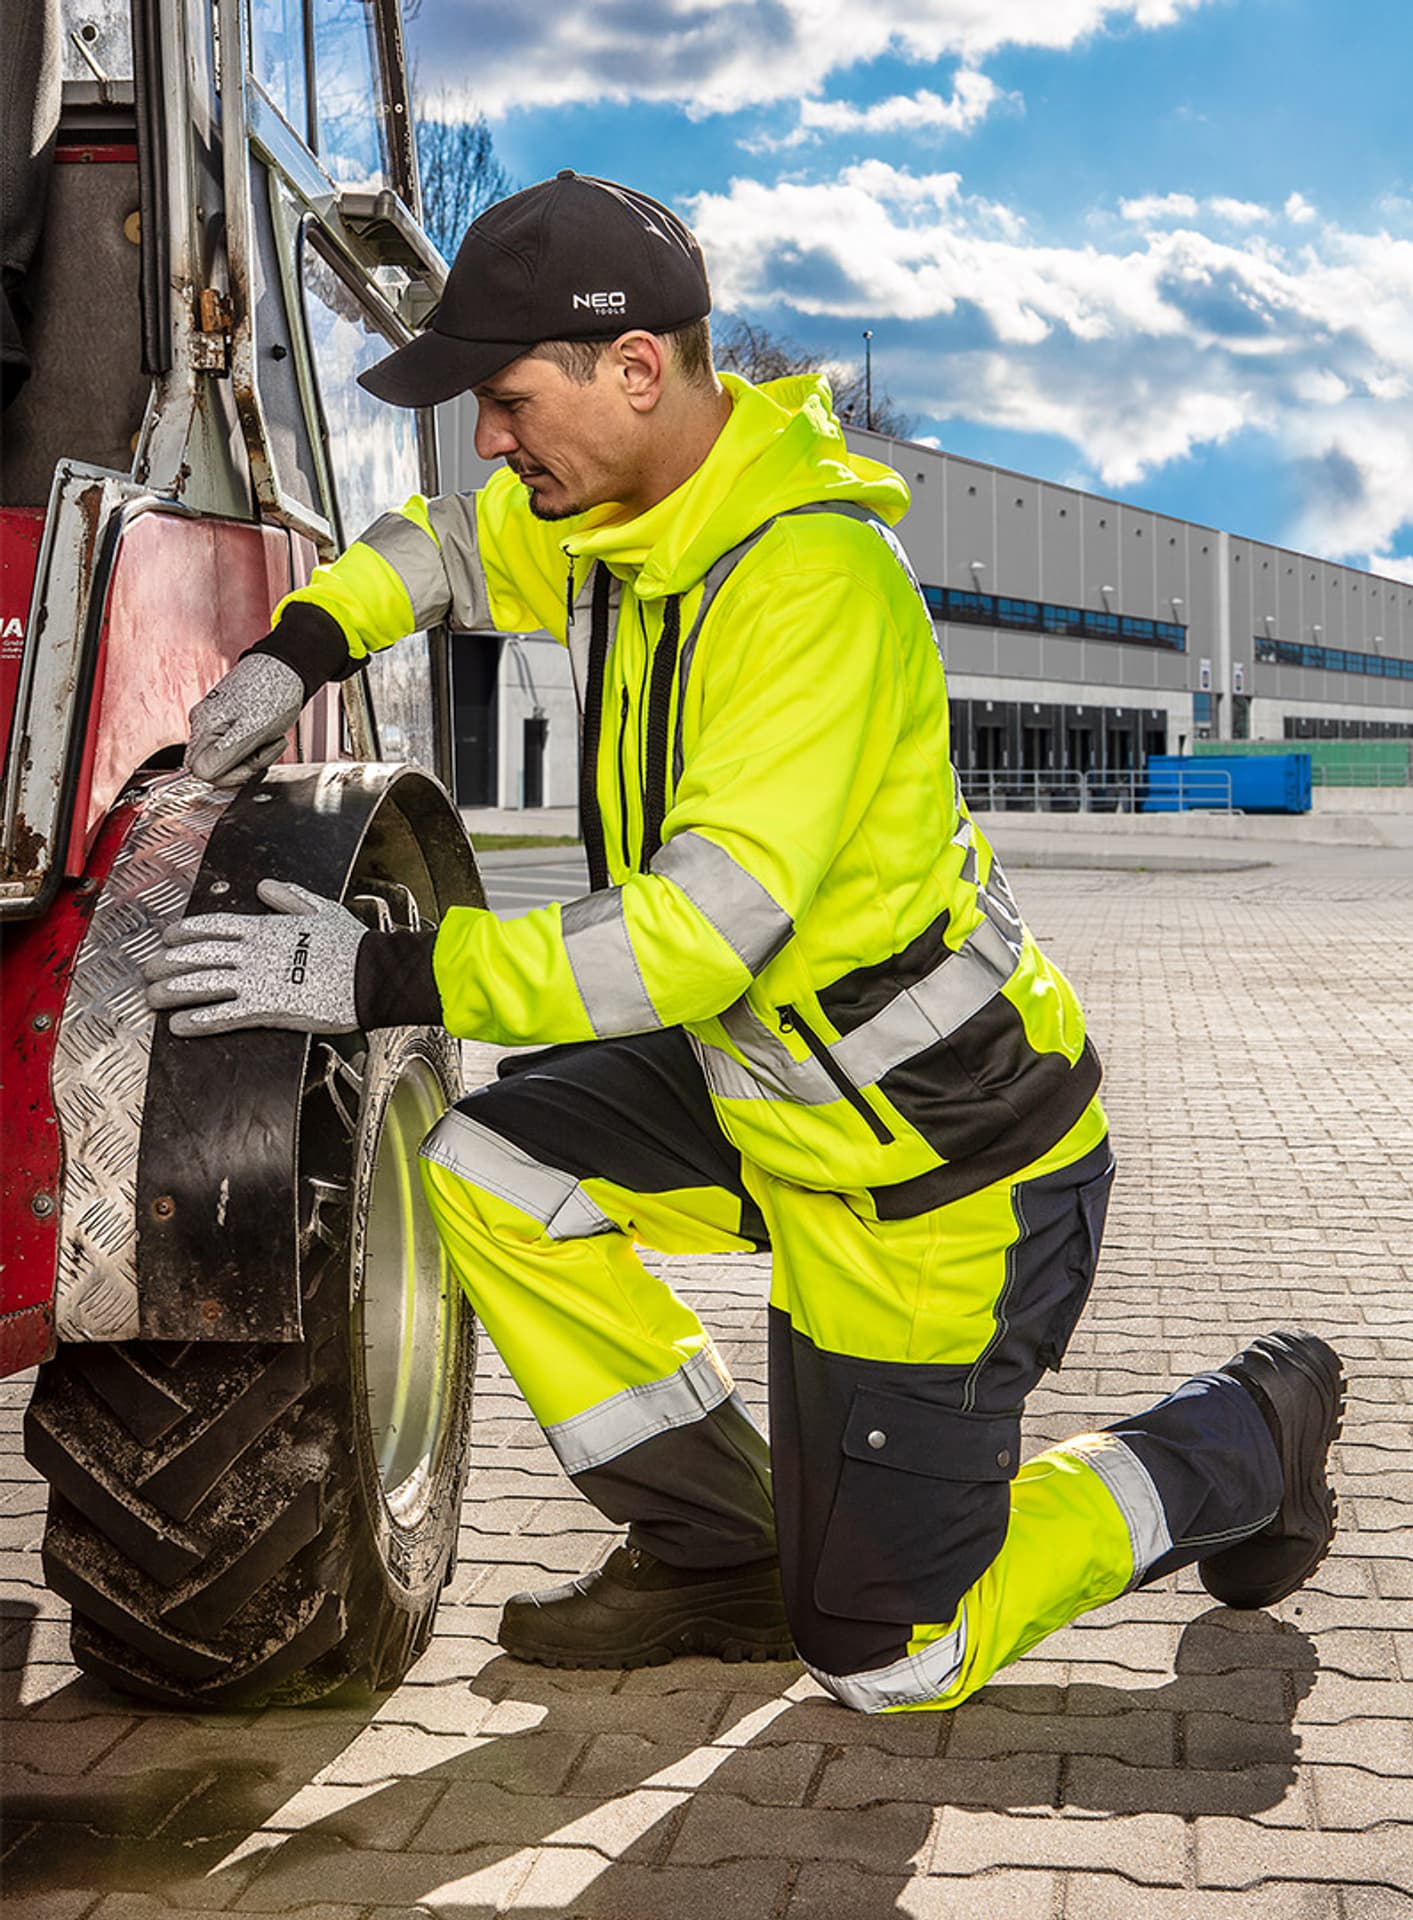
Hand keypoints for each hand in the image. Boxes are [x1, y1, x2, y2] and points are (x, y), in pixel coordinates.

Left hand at [144, 879, 364, 1035]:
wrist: (373, 974)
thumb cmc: (353, 945)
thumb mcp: (322, 910)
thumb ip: (289, 897)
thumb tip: (264, 886)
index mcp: (265, 927)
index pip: (213, 925)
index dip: (184, 931)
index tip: (167, 936)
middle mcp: (253, 951)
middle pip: (197, 954)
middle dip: (167, 962)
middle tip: (148, 970)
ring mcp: (257, 979)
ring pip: (201, 984)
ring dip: (172, 991)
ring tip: (152, 998)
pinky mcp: (266, 1008)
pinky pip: (222, 1015)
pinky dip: (197, 1020)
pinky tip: (179, 1025)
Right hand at [185, 654, 304, 786]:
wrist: (286, 669)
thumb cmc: (273, 692)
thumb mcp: (253, 730)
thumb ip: (225, 755)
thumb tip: (202, 775)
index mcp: (204, 726)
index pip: (201, 772)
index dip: (229, 775)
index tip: (251, 763)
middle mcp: (202, 725)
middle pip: (214, 769)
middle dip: (243, 766)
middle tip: (264, 747)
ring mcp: (213, 724)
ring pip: (227, 761)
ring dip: (252, 757)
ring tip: (268, 737)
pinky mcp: (225, 723)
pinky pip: (235, 750)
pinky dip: (254, 749)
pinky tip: (265, 736)